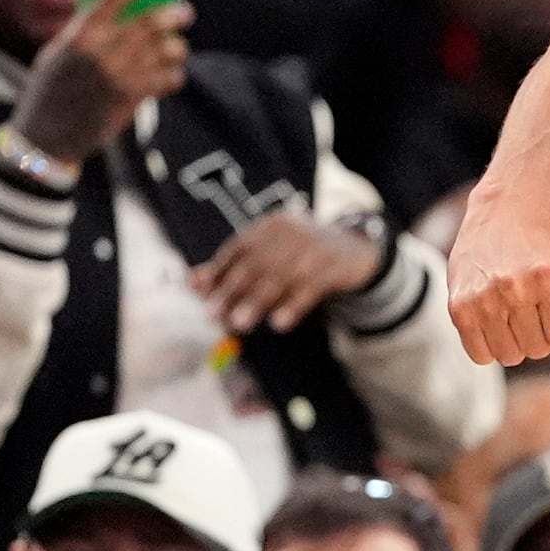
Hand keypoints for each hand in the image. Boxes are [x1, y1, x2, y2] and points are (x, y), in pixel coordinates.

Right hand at [9, 0, 193, 159]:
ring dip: (176, 46)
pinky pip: (170, 78)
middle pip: (150, 22)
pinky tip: (168, 72)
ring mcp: (120, 78)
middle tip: (184, 9)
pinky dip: (174, 73)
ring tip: (175, 46)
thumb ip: (86, 29)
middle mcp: (101, 54)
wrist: (47, 136)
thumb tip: (120, 2)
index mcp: (79, 36)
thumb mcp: (58, 52)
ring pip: (167, 51)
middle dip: (174, 12)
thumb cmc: (52, 86)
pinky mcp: (133, 100)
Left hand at [193, 213, 386, 334]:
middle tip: (216, 315)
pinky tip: (278, 324)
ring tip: (240, 324)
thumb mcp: (271, 254)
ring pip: (281, 277)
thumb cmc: (304, 254)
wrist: (357, 250)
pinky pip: (310, 290)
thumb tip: (192, 283)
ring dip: (257, 302)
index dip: (219, 271)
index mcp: (271, 225)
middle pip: (257, 263)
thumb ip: (233, 267)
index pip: (239, 248)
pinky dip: (292, 307)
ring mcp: (315, 248)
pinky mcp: (336, 266)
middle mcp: (292, 231)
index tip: (202, 295)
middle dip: (233, 291)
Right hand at [448, 202, 549, 365]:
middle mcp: (514, 287)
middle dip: (543, 333)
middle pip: (538, 350)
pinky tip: (496, 317)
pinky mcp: (458, 307)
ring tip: (516, 309)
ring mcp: (482, 298)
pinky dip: (492, 345)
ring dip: (518, 341)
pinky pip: (481, 356)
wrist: (506, 217)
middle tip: (536, 302)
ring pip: (509, 356)